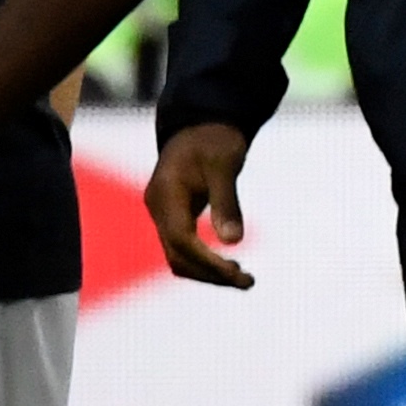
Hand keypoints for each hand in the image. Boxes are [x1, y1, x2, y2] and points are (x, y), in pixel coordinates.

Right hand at [145, 121, 256, 286]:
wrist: (202, 123)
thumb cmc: (215, 139)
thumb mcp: (224, 164)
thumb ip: (226, 202)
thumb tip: (233, 242)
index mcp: (164, 195)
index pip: (182, 240)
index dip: (207, 261)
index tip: (236, 273)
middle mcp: (157, 208)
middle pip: (177, 256)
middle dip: (209, 273)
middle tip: (247, 282)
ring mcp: (162, 213)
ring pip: (178, 256)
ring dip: (207, 272)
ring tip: (243, 279)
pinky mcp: (172, 216)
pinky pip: (183, 247)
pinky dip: (204, 260)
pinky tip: (228, 266)